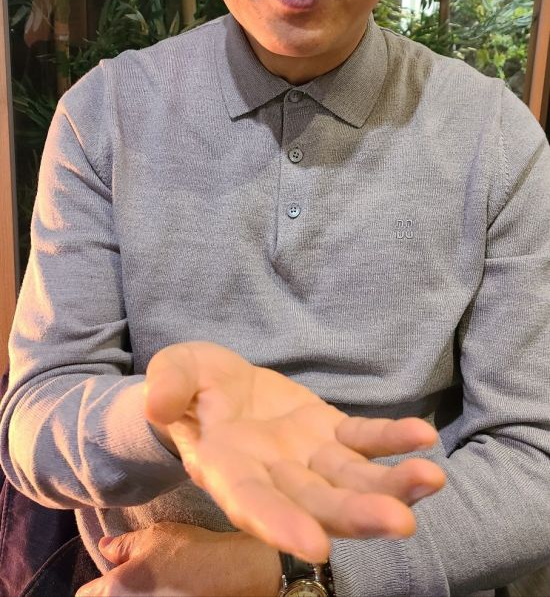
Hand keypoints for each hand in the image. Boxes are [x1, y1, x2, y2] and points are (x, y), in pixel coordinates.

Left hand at [74, 523, 280, 596]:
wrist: (229, 575)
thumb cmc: (190, 552)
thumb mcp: (153, 537)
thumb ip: (123, 545)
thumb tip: (105, 547)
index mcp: (115, 590)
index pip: (85, 595)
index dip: (93, 585)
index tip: (106, 576)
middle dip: (112, 592)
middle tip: (129, 578)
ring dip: (133, 596)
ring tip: (153, 583)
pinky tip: (167, 590)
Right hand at [144, 341, 445, 561]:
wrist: (215, 387)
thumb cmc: (187, 385)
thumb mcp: (173, 370)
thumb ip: (168, 383)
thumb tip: (159, 404)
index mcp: (227, 468)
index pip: (252, 504)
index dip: (280, 526)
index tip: (315, 548)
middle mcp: (274, 476)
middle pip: (316, 505)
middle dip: (357, 516)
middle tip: (401, 523)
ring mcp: (307, 458)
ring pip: (350, 481)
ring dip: (390, 485)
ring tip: (431, 479)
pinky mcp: (330, 433)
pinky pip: (364, 439)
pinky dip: (391, 440)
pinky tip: (423, 437)